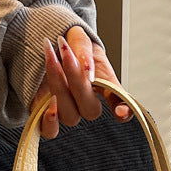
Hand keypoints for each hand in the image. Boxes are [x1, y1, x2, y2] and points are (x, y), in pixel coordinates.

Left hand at [31, 25, 131, 139]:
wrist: (47, 44)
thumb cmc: (69, 44)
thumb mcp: (81, 39)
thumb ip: (84, 51)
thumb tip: (86, 69)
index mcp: (104, 87)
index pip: (119, 103)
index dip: (124, 110)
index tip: (121, 112)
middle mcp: (87, 104)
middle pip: (90, 109)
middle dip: (77, 80)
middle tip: (67, 53)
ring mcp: (68, 112)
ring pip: (70, 115)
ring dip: (60, 88)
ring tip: (51, 58)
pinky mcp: (46, 116)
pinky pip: (50, 130)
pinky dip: (50, 122)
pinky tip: (50, 105)